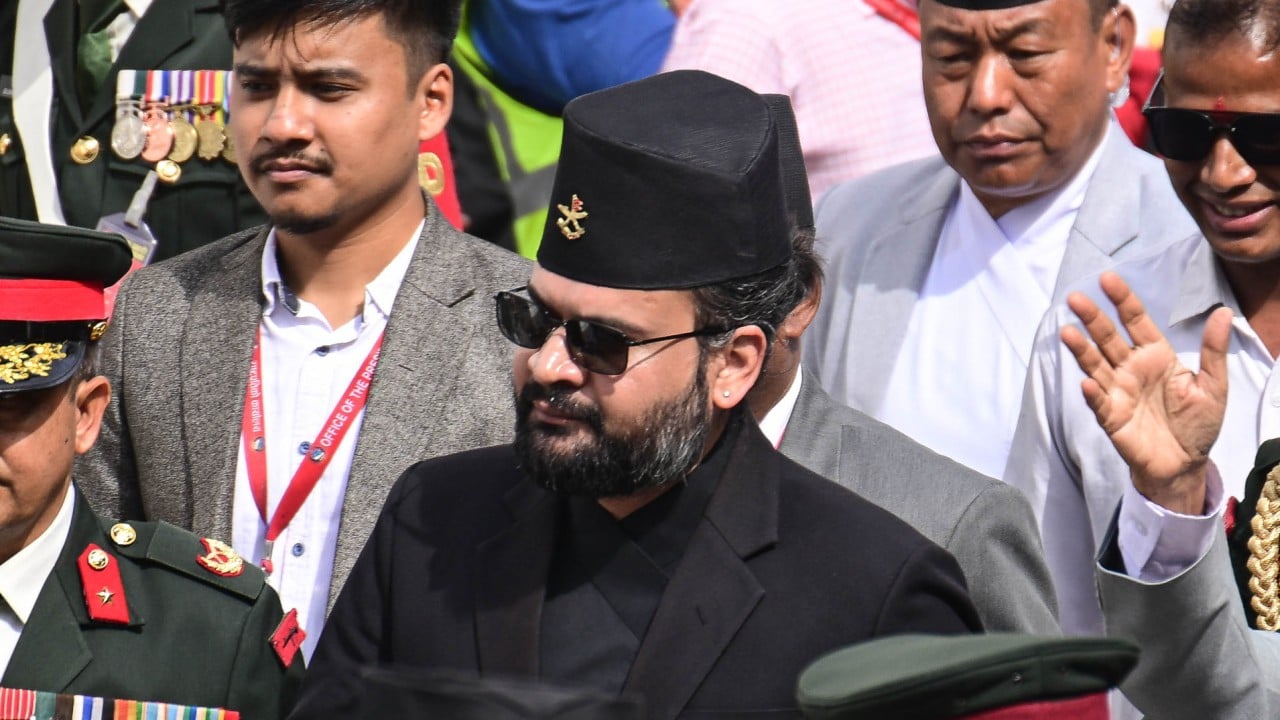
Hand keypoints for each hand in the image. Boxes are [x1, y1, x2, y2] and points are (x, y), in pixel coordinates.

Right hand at [1060, 272, 1232, 513]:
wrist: (1184, 464)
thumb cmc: (1198, 424)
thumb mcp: (1214, 386)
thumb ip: (1213, 351)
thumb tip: (1223, 312)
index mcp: (1155, 356)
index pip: (1136, 321)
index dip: (1123, 300)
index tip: (1108, 279)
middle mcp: (1131, 369)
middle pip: (1108, 338)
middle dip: (1092, 318)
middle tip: (1076, 297)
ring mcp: (1117, 391)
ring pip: (1095, 364)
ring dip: (1081, 349)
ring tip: (1067, 332)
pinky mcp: (1110, 416)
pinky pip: (1099, 401)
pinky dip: (1092, 393)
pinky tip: (1085, 382)